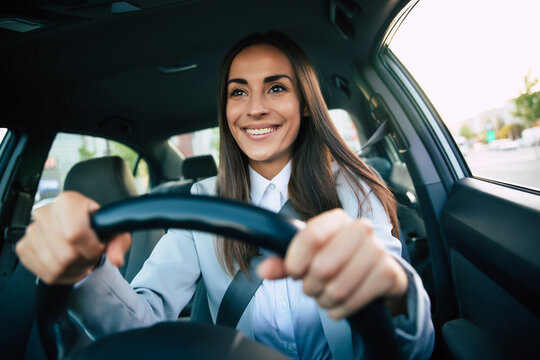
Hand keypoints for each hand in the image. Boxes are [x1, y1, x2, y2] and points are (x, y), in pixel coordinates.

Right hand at [16, 191, 130, 284]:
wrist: (78, 225)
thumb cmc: (95, 226)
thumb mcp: (115, 230)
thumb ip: (119, 243)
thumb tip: (116, 259)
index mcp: (68, 202)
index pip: (75, 233)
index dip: (91, 248)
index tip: (99, 248)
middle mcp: (46, 213)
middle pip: (66, 254)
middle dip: (84, 260)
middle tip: (90, 254)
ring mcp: (32, 231)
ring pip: (56, 267)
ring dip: (74, 269)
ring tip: (81, 258)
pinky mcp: (24, 247)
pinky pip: (45, 273)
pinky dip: (62, 275)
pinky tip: (70, 265)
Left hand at [258, 208, 407, 318]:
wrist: (373, 273)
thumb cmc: (335, 261)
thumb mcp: (306, 258)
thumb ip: (283, 263)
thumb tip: (263, 270)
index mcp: (337, 219)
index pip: (310, 236)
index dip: (296, 260)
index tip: (294, 272)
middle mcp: (361, 229)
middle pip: (323, 266)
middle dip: (311, 286)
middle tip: (313, 288)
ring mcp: (379, 250)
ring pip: (338, 287)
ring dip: (326, 300)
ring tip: (326, 297)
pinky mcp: (390, 273)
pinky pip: (355, 300)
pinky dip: (342, 309)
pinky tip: (341, 305)